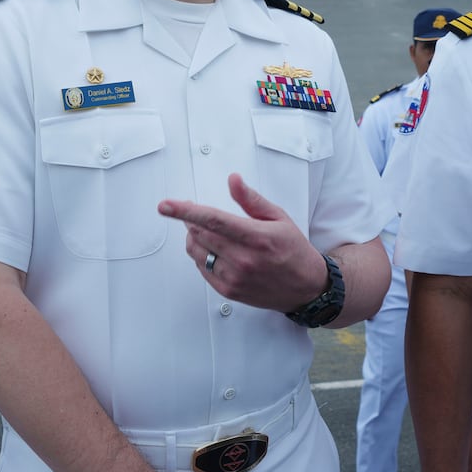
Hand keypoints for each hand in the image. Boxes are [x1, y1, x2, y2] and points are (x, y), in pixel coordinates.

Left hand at [160, 173, 326, 312]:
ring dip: (194, 237)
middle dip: (190, 220)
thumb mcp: (278, 217)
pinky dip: (201, 255)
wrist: (306, 288)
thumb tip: (233, 180)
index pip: (213, 220)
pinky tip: (214, 250)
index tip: (166, 206)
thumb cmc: (293, 249)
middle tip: (192, 212)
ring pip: (196, 252)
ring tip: (206, 231)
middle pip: (200, 234)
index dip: (185, 211)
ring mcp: (234, 278)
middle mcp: (244, 259)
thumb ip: (251, 199)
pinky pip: (202, 269)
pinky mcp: (229, 291)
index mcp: (257, 237)